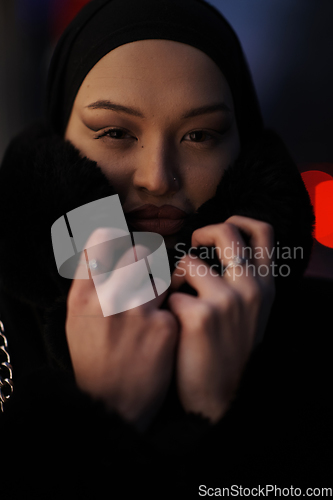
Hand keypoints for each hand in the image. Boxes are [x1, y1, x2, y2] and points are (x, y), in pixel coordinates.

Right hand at [66, 228, 178, 431]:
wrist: (112, 405)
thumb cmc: (94, 359)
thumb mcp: (77, 318)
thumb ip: (91, 281)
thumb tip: (107, 246)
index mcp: (83, 294)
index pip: (103, 239)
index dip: (117, 237)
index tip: (123, 242)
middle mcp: (109, 297)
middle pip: (140, 251)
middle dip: (145, 262)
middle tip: (143, 281)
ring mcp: (139, 311)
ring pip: (162, 276)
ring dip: (159, 290)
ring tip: (148, 314)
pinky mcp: (165, 326)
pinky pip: (174, 304)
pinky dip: (170, 315)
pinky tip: (158, 335)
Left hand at [167, 216, 275, 421]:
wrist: (220, 398)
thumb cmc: (229, 353)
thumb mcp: (251, 315)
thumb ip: (243, 282)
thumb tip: (218, 254)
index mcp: (266, 286)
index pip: (264, 231)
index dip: (240, 220)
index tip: (223, 228)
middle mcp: (251, 288)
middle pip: (226, 232)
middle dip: (202, 232)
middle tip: (191, 246)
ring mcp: (227, 301)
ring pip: (188, 262)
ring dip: (175, 278)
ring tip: (177, 300)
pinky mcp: (200, 315)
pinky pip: (170, 293)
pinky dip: (166, 306)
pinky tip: (173, 326)